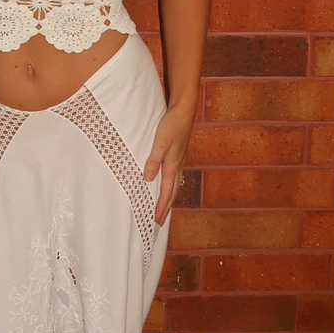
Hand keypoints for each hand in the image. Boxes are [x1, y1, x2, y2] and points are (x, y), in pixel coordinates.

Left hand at [143, 105, 193, 223]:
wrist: (184, 110)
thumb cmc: (171, 124)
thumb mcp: (160, 141)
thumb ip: (154, 159)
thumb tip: (148, 178)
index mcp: (172, 165)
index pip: (166, 192)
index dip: (161, 207)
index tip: (156, 221)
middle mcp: (177, 166)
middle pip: (171, 192)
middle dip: (166, 208)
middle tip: (159, 222)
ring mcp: (179, 161)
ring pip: (174, 185)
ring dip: (169, 199)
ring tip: (164, 209)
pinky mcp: (179, 155)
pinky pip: (174, 177)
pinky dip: (170, 187)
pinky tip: (167, 185)